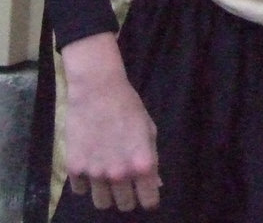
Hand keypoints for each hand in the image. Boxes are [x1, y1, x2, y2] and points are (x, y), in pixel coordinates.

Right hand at [62, 33, 160, 210]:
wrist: (97, 89)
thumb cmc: (128, 105)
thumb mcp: (148, 129)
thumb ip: (151, 158)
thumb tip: (155, 184)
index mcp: (142, 164)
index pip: (149, 201)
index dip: (149, 198)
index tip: (145, 193)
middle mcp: (119, 174)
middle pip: (124, 205)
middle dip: (127, 197)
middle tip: (125, 183)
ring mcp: (95, 173)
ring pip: (101, 204)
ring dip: (106, 194)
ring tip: (106, 177)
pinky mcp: (75, 169)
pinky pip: (80, 190)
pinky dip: (85, 182)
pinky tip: (89, 165)